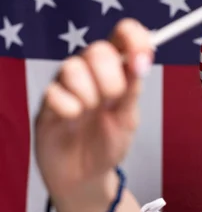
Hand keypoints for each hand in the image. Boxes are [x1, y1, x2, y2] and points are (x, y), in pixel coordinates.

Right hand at [34, 18, 153, 204]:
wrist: (86, 175)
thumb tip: (141, 60)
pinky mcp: (47, 103)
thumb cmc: (108, 142)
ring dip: (90, 94)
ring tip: (91, 112)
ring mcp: (66, 86)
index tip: (144, 55)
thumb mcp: (129, 117)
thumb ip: (133, 89)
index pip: (122, 35)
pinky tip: (73, 120)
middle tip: (113, 99)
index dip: (134, 37)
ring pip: (73, 67)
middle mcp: (89, 72)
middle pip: (97, 49)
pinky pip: (55, 93)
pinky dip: (70, 108)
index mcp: (115, 70)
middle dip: (111, 76)